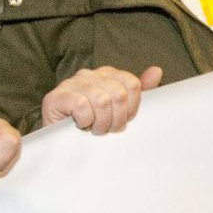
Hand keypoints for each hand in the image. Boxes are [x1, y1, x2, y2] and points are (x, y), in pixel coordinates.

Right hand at [41, 65, 161, 134]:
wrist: (59, 142)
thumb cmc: (91, 125)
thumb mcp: (118, 110)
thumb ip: (137, 91)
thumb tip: (157, 71)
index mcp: (107, 75)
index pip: (132, 85)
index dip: (131, 108)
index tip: (123, 121)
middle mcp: (90, 74)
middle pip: (119, 94)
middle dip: (117, 119)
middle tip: (108, 129)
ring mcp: (71, 83)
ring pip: (102, 101)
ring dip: (101, 123)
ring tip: (94, 129)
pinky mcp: (56, 97)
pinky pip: (81, 106)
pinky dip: (85, 121)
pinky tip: (80, 125)